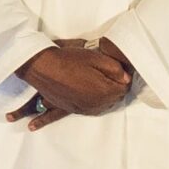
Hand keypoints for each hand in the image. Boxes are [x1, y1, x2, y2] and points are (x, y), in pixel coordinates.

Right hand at [5, 40, 132, 129]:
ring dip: (104, 96)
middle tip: (109, 74)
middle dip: (114, 87)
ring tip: (99, 83)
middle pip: (114, 98)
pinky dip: (92, 104)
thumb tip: (126, 78)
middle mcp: (95, 104)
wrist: (43, 67)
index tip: (118, 71)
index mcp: (104, 91)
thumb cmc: (68, 61)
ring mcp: (83, 108)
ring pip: (102, 105)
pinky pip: (90, 110)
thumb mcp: (96, 58)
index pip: (123, 88)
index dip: (122, 78)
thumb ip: (116, 69)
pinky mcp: (72, 109)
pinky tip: (91, 99)